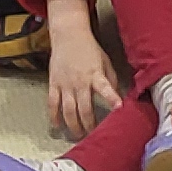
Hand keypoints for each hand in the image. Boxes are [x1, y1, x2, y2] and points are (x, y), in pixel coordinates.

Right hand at [44, 7, 122, 139]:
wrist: (69, 35)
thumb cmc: (90, 48)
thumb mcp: (105, 61)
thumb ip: (110, 80)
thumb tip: (116, 97)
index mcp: (95, 75)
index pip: (105, 88)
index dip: (112, 98)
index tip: (119, 108)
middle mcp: (80, 82)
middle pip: (84, 109)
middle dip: (89, 124)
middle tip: (93, 135)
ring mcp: (65, 84)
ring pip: (68, 110)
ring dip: (73, 125)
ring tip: (78, 135)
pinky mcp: (53, 84)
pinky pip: (52, 103)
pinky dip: (54, 116)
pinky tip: (57, 126)